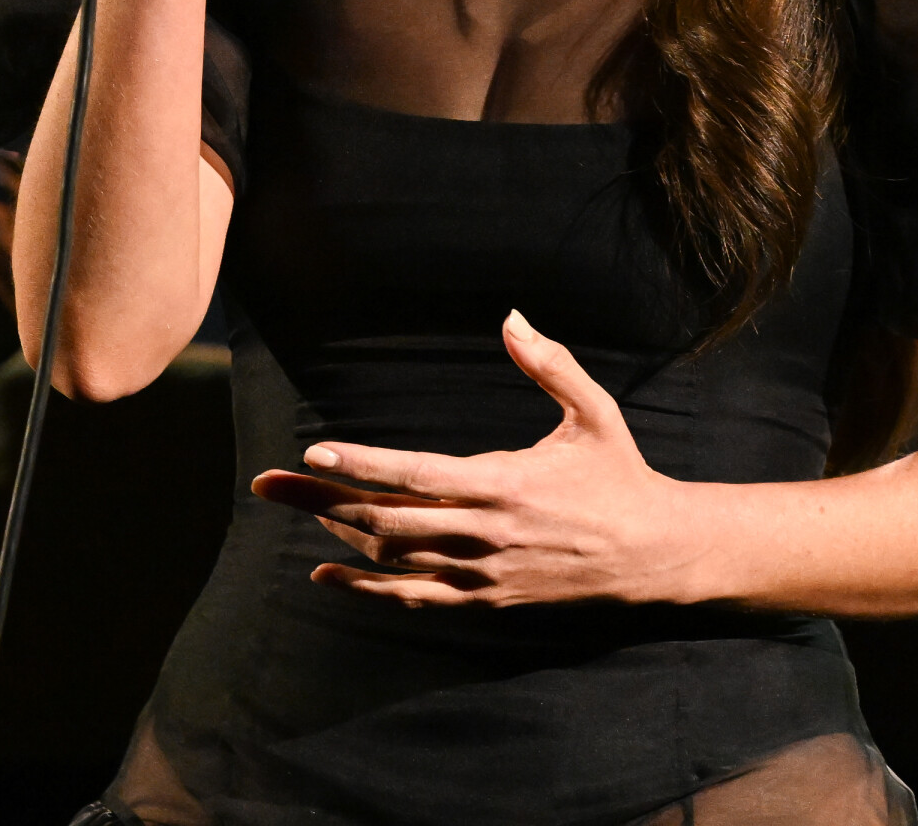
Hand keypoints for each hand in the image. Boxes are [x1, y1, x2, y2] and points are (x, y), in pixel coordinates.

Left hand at [249, 310, 708, 608]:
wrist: (653, 554)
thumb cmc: (619, 474)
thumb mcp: (592, 412)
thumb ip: (549, 363)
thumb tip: (511, 316)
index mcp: (503, 484)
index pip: (415, 476)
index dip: (360, 464)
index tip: (312, 452)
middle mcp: (485, 534)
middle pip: (384, 521)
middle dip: (318, 500)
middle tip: (264, 483)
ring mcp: (482, 573)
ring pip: (392, 559)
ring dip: (337, 534)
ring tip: (294, 505)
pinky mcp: (486, 600)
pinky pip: (414, 598)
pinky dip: (364, 589)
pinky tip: (324, 576)